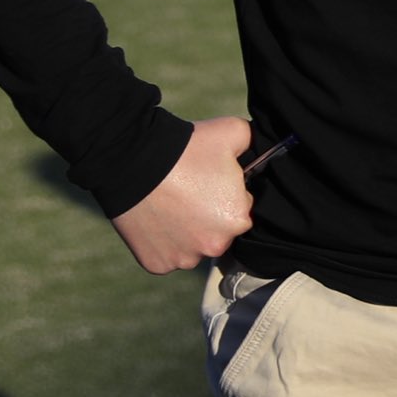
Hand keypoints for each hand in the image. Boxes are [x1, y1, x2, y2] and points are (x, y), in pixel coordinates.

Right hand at [110, 115, 254, 273]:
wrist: (134, 162)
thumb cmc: (188, 147)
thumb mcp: (234, 132)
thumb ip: (255, 143)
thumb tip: (262, 148)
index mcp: (238, 219)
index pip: (242, 210)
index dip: (229, 194)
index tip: (213, 182)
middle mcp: (214, 246)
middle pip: (219, 232)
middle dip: (210, 215)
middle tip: (192, 192)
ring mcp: (183, 259)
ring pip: (194, 246)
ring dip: (188, 231)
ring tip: (173, 203)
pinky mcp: (157, 264)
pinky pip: (168, 255)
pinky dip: (165, 241)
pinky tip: (158, 218)